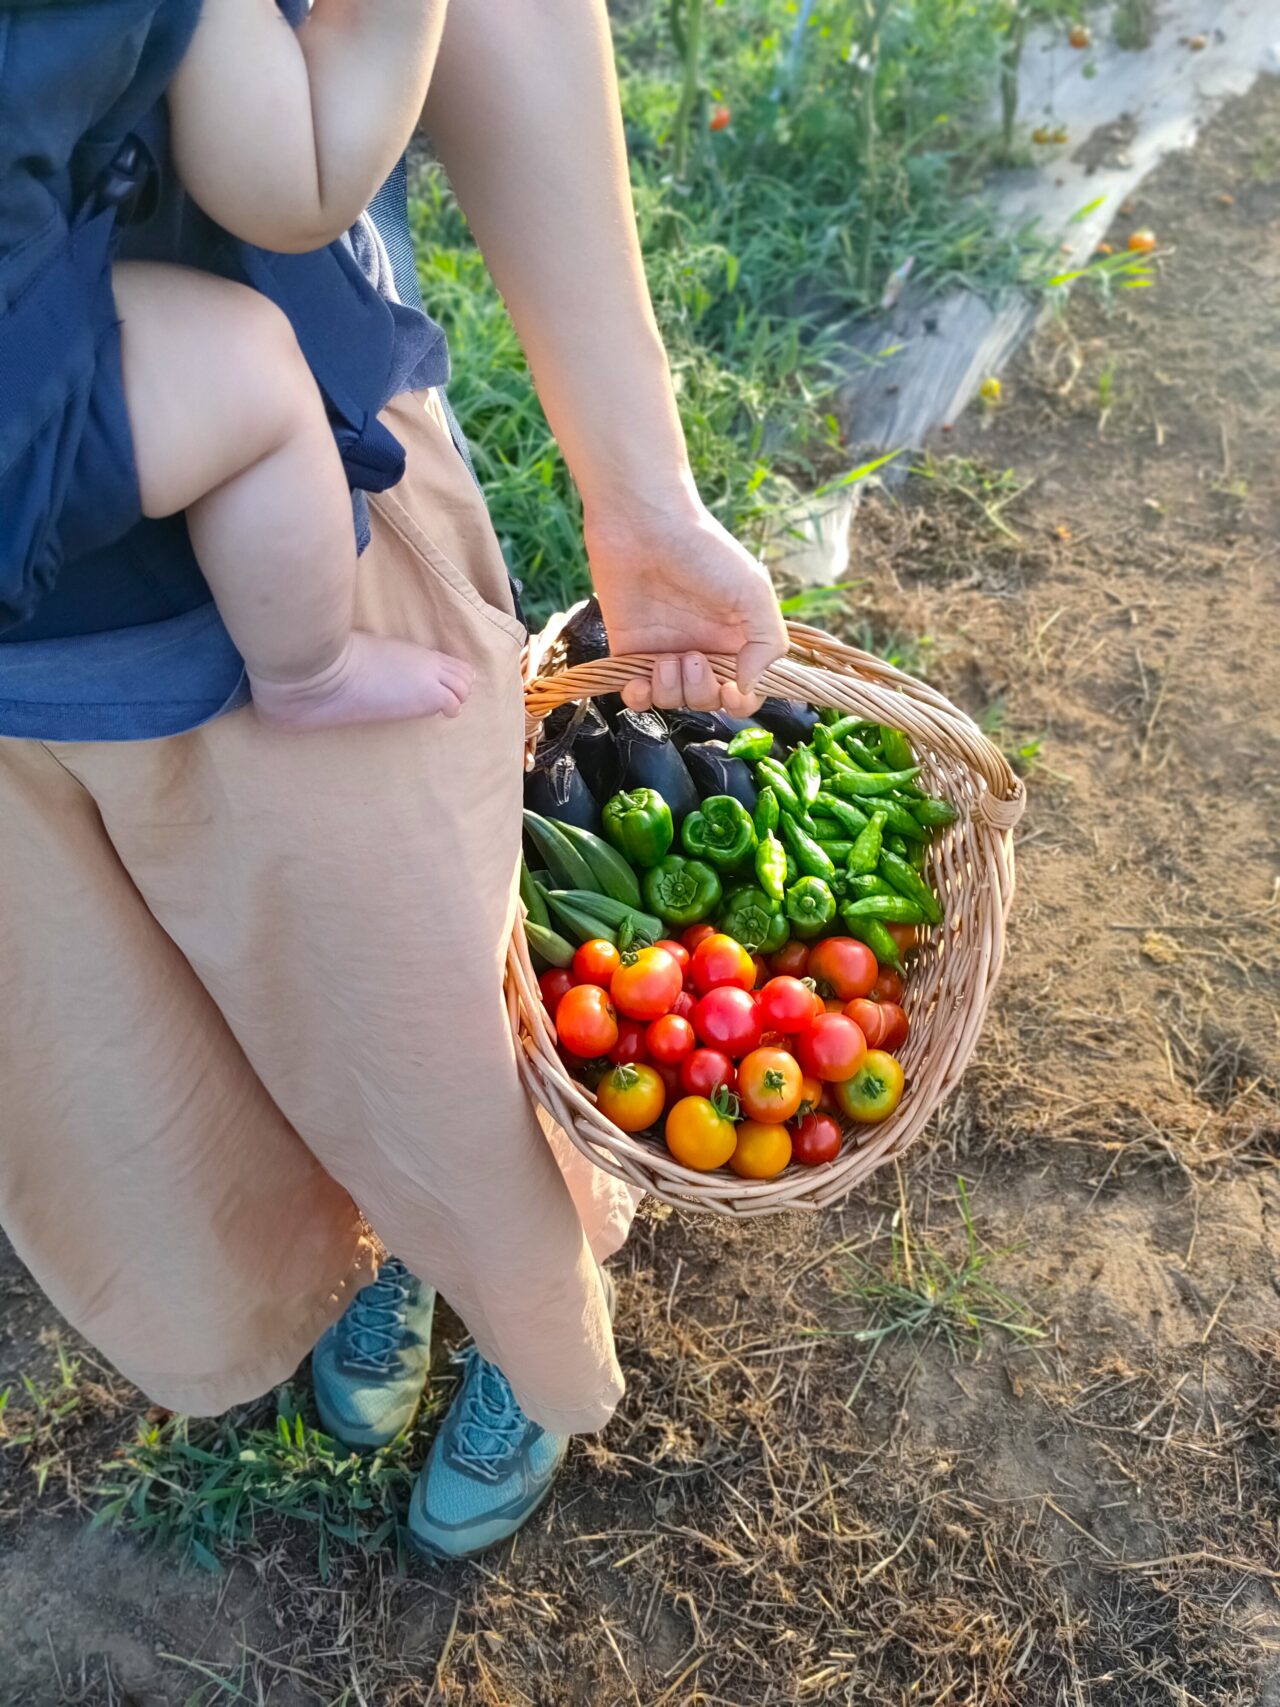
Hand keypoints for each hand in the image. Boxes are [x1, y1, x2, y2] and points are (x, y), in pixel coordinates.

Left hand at [585, 495, 787, 715]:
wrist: (643, 525)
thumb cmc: (704, 551)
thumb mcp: (753, 591)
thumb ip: (767, 643)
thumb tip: (749, 687)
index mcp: (736, 639)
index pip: (747, 691)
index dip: (742, 701)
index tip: (732, 692)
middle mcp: (703, 649)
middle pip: (709, 701)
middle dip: (703, 692)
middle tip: (692, 658)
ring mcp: (666, 652)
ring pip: (673, 701)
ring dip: (671, 691)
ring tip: (665, 658)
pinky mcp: (631, 652)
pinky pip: (637, 695)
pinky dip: (640, 698)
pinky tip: (639, 682)